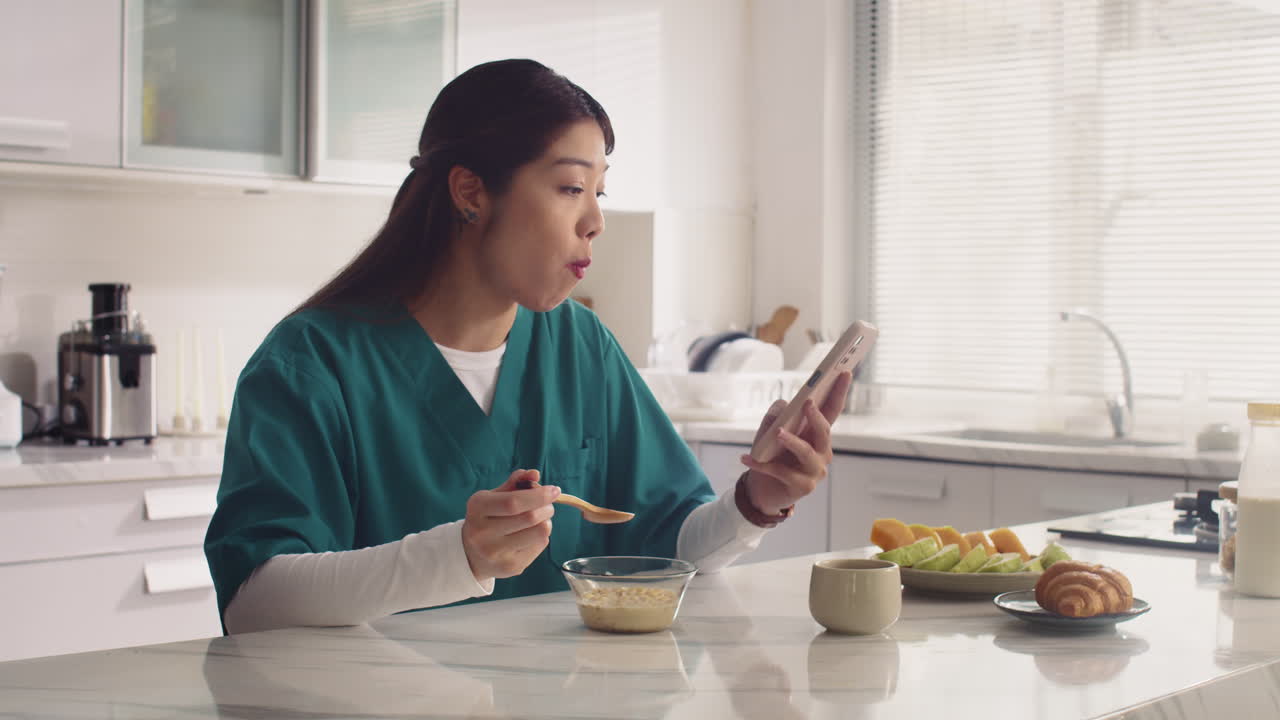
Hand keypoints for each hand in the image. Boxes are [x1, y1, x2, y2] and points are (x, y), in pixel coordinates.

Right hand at [461, 468, 558, 582]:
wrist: (471, 554)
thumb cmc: (487, 518)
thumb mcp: (494, 497)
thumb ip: (515, 482)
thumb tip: (534, 474)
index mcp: (478, 508)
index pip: (514, 502)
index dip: (539, 495)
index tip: (554, 490)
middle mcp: (482, 532)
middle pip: (530, 518)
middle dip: (547, 508)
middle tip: (548, 505)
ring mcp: (496, 553)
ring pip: (540, 533)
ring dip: (547, 522)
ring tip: (539, 520)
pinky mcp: (511, 567)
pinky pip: (540, 546)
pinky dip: (541, 537)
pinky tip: (529, 535)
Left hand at [739, 371, 852, 515]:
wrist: (762, 490)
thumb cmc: (770, 456)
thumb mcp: (769, 432)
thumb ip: (777, 415)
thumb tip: (784, 406)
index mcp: (817, 434)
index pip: (832, 410)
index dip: (839, 392)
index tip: (844, 372)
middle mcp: (822, 452)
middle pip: (824, 431)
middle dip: (816, 417)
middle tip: (807, 403)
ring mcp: (815, 470)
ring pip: (807, 452)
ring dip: (792, 441)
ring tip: (778, 433)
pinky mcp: (803, 486)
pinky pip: (782, 471)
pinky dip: (763, 465)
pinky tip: (747, 458)